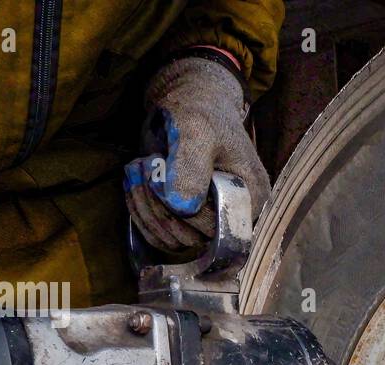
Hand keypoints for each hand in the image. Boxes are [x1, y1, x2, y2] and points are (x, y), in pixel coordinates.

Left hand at [124, 54, 270, 254]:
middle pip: (193, 239)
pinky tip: (134, 184)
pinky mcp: (185, 219)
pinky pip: (159, 235)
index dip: (185, 211)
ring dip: (145, 208)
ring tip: (138, 168)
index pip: (218, 229)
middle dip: (159, 206)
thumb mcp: (196, 129)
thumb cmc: (200, 111)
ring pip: (172, 240)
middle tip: (142, 166)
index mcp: (250, 198)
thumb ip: (191, 165)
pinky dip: (140, 213)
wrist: (188, 104)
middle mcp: (231, 216)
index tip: (159, 171)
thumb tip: (182, 207)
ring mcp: (206, 220)